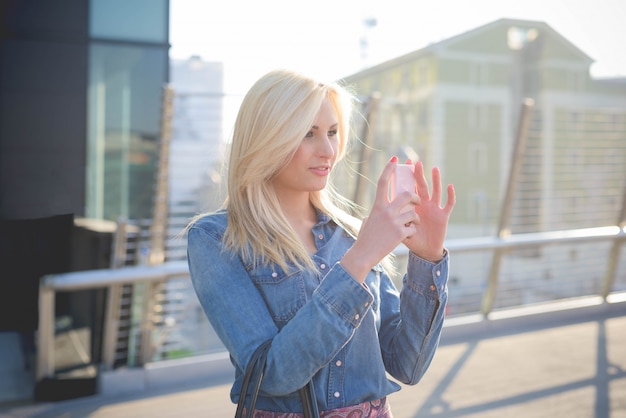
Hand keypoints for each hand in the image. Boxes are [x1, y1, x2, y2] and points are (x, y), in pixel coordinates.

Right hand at [341, 156, 421, 280]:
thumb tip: (383, 207)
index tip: (394, 159)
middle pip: (407, 195)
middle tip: (416, 202)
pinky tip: (407, 235)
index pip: (384, 182)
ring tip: (411, 224)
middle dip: (415, 197)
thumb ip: (378, 211)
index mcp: (377, 206)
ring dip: (415, 218)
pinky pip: (413, 227)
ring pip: (413, 213)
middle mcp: (386, 211)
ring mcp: (393, 222)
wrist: (364, 254)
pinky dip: (412, 231)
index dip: (389, 169)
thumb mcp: (368, 220)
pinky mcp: (400, 233)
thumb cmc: (365, 238)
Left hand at [402, 161, 454, 261]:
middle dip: (419, 174)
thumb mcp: (400, 230)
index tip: (403, 164)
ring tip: (434, 168)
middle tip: (416, 162)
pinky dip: (450, 195)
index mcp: (412, 206)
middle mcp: (424, 204)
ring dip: (436, 180)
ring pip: (436, 191)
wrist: (425, 252)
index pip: (409, 187)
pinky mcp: (443, 216)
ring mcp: (434, 209)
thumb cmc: (412, 240)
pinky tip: (450, 186)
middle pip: (422, 186)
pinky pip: (449, 204)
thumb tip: (384, 216)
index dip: (407, 177)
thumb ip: (394, 222)